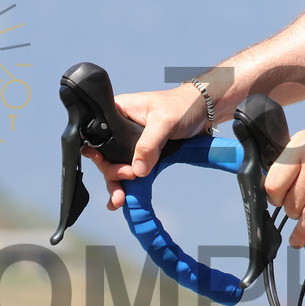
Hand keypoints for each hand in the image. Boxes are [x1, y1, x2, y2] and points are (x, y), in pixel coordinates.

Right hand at [82, 85, 208, 209]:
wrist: (206, 111)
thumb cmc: (184, 105)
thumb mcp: (165, 121)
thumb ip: (149, 144)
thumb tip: (138, 170)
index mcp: (120, 111)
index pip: (98, 135)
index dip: (99, 152)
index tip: (105, 164)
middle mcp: (122, 127)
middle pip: (106, 155)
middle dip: (112, 172)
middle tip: (128, 177)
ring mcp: (133, 142)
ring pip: (118, 166)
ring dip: (118, 183)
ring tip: (120, 200)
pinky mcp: (145, 153)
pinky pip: (133, 170)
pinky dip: (129, 185)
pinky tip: (124, 198)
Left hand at [266, 115, 304, 248]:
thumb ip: (294, 161)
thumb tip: (276, 187)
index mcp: (301, 148)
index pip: (274, 184)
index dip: (275, 199)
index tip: (279, 203)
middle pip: (292, 204)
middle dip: (292, 216)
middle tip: (296, 218)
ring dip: (302, 233)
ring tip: (299, 239)